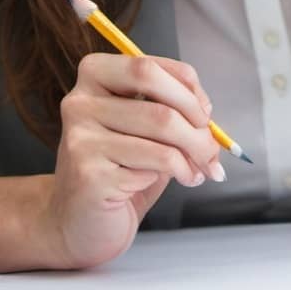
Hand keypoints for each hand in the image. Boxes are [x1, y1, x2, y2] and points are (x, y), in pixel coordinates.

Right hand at [37, 54, 222, 267]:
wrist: (78, 223)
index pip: (149, 66)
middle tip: (211, 145)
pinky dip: (180, 171)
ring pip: (162, 130)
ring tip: (203, 166)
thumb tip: (205, 111)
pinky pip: (154, 164)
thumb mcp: (144, 125)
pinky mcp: (88, 173)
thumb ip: (169, 106)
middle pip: (158, 100)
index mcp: (94, 75)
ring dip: (195, 151)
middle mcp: (80, 101)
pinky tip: (183, 179)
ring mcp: (80, 137)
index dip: (187, 87)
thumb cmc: (119, 168)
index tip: (206, 112)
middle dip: (196, 123)